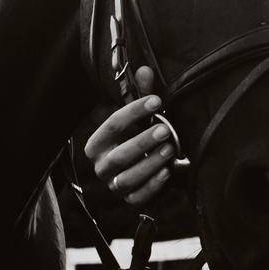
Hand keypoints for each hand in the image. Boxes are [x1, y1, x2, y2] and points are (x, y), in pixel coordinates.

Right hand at [83, 67, 173, 206]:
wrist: (146, 169)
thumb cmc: (140, 138)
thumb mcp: (140, 117)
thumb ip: (142, 95)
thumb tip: (145, 69)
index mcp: (98, 142)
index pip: (112, 125)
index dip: (133, 112)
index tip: (156, 101)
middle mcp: (102, 164)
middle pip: (118, 155)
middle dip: (142, 142)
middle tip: (165, 130)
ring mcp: (114, 184)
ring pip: (127, 178)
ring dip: (149, 164)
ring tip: (170, 150)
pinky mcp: (129, 200)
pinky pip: (138, 197)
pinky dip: (153, 186)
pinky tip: (167, 173)